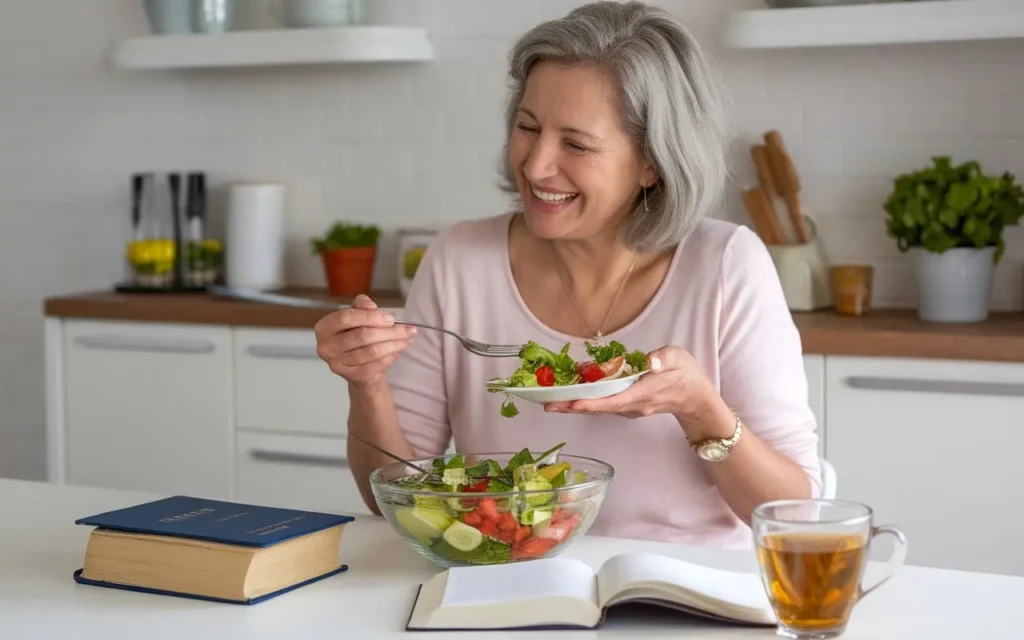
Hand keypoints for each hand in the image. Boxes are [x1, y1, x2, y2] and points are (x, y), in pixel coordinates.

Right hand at [314, 294, 416, 388]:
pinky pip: (377, 364)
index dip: (370, 316)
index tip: (391, 317)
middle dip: (389, 331)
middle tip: (408, 329)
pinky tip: (400, 349)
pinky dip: (392, 355)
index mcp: (324, 327)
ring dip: (395, 344)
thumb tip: (370, 305)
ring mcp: (338, 364)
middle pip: (362, 336)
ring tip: (409, 337)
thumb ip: (361, 306)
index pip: (346, 318)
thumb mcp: (357, 316)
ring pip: (372, 351)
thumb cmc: (356, 335)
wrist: (356, 365)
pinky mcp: (352, 376)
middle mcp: (327, 347)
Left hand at [544, 346, 733, 439]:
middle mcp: (633, 406)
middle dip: (572, 407)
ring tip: (551, 402)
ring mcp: (630, 409)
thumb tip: (650, 361)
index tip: (571, 403)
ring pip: (599, 409)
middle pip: (598, 409)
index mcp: (643, 393)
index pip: (612, 401)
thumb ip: (663, 359)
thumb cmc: (686, 375)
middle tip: (546, 404)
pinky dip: (586, 403)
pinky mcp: (627, 407)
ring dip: (575, 407)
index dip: (590, 403)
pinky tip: (572, 397)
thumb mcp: (678, 359)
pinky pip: (603, 407)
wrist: (696, 398)